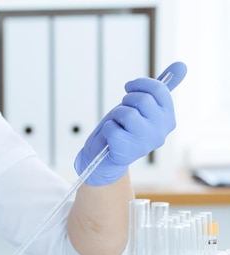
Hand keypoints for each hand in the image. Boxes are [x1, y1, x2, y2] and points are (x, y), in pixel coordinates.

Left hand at [74, 61, 187, 185]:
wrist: (106, 157)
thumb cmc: (125, 129)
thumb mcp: (143, 107)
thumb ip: (160, 88)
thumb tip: (181, 65)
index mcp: (169, 119)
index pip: (158, 90)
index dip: (140, 84)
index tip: (129, 87)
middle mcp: (161, 132)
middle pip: (142, 100)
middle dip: (126, 101)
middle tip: (123, 113)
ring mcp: (144, 143)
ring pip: (126, 113)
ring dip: (116, 115)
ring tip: (118, 125)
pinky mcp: (126, 151)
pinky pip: (112, 126)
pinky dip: (107, 129)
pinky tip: (111, 138)